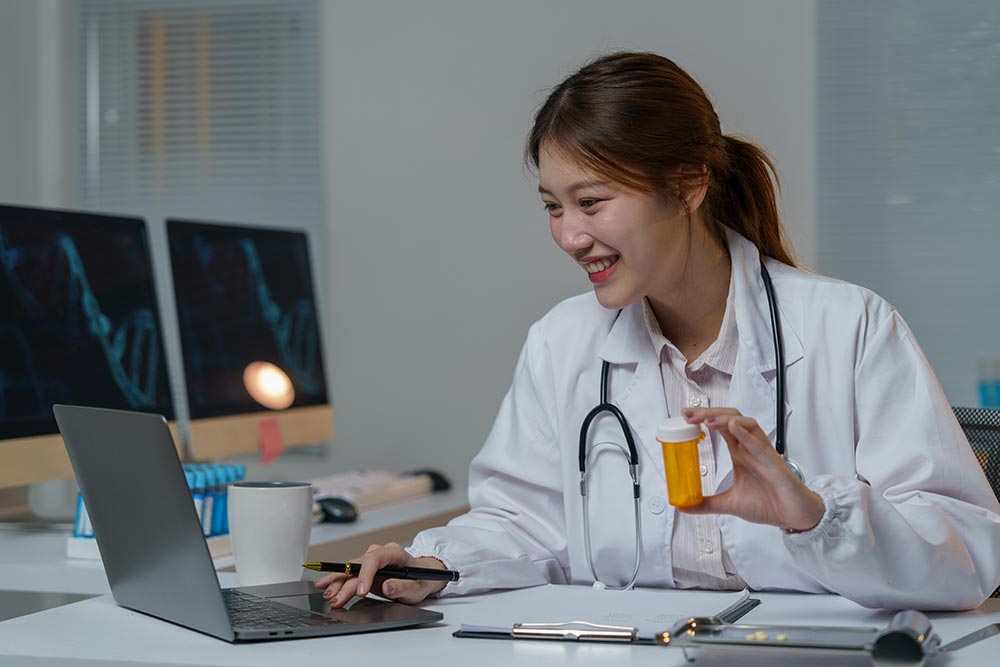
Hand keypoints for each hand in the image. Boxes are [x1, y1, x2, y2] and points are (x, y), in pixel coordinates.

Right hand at [313, 542, 447, 606]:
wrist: (422, 578)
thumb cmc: (421, 580)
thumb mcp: (417, 588)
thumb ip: (403, 587)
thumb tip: (388, 586)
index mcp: (394, 553)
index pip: (375, 558)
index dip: (365, 574)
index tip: (361, 591)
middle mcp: (379, 553)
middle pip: (358, 566)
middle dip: (345, 583)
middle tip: (336, 599)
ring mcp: (370, 561)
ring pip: (350, 570)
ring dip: (337, 583)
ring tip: (327, 595)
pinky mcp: (364, 570)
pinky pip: (348, 574)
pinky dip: (336, 581)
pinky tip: (324, 586)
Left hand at [679, 407, 823, 531]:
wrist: (793, 516)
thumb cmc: (769, 504)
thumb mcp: (730, 504)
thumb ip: (707, 504)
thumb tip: (684, 506)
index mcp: (740, 453)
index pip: (720, 427)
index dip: (703, 418)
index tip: (684, 416)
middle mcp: (750, 448)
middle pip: (730, 419)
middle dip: (709, 413)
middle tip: (689, 415)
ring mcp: (763, 453)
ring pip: (746, 424)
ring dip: (725, 419)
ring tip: (707, 420)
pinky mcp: (774, 464)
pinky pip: (760, 445)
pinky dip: (746, 435)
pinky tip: (734, 427)